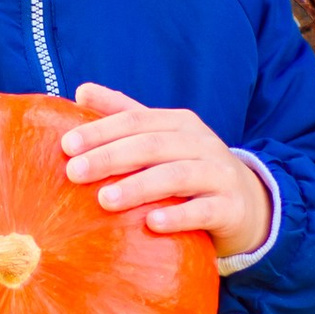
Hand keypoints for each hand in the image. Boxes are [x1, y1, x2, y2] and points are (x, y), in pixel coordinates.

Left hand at [60, 80, 271, 260]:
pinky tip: (153, 223)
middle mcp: (200, 143)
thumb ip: (124, 114)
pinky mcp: (230, 208)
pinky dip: (178, 215)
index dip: (100, 130)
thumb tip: (80, 90)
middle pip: (151, 145)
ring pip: (176, 176)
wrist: (249, 204)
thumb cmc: (191, 169)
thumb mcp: (162, 139)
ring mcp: (218, 174)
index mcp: (179, 123)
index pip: (135, 120)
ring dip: (138, 187)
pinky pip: (204, 211)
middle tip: (74, 173)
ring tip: (104, 200)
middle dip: (110, 156)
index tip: (66, 146)